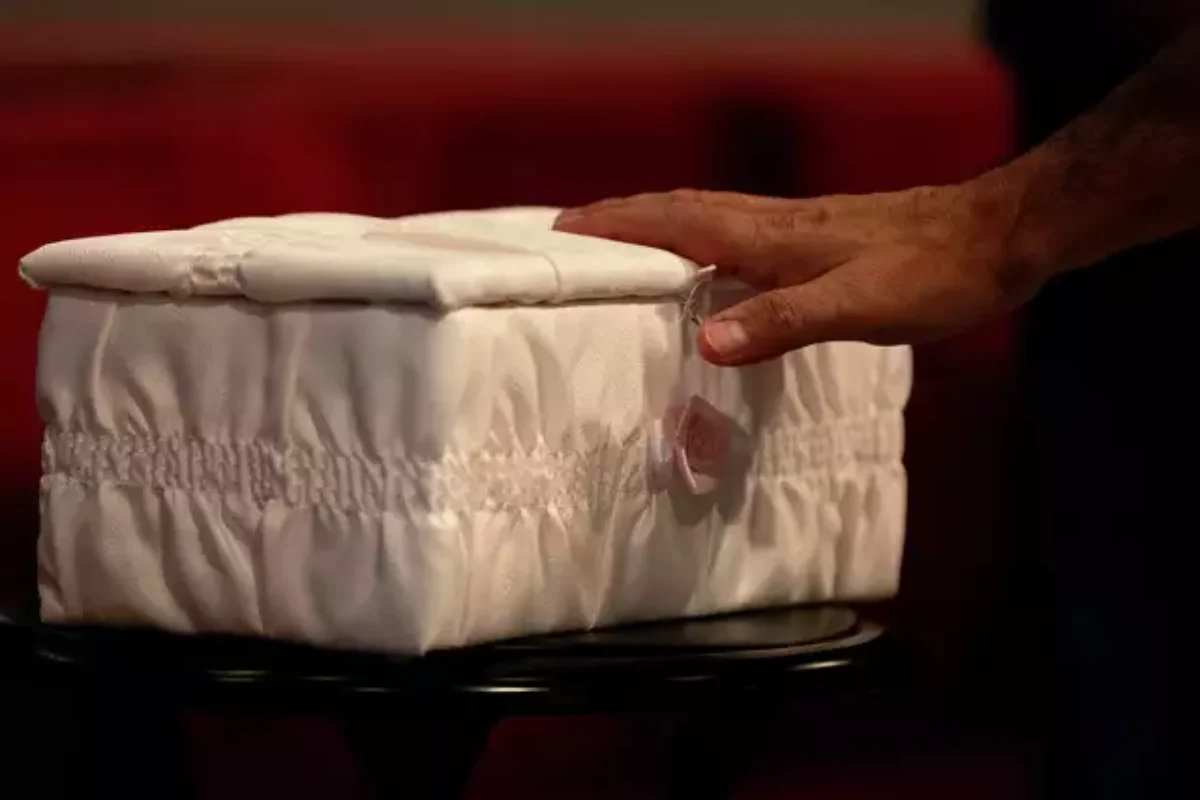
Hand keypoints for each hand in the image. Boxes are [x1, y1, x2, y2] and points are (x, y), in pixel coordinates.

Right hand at [554, 182, 1040, 364]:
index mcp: (771, 235)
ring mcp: (796, 226)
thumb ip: (781, 322)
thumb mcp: (859, 306)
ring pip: (707, 217)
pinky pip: (736, 232)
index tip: (562, 232)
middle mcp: (775, 222)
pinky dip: (698, 240)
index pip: (674, 220)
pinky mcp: (818, 238)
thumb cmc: (933, 274)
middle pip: (680, 209)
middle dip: (621, 219)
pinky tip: (706, 265)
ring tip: (619, 248)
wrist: (996, 236)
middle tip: (574, 236)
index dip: (616, 225)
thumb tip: (706, 340)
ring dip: (655, 225)